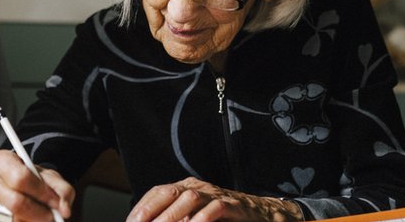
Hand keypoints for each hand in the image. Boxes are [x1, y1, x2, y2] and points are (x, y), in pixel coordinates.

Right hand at [0, 149, 73, 221]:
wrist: (6, 184)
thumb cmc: (27, 179)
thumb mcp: (45, 176)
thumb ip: (61, 188)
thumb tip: (65, 209)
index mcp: (1, 160)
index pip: (21, 178)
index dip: (42, 194)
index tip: (56, 203)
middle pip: (15, 203)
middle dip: (39, 214)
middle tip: (52, 218)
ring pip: (10, 219)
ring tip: (40, 217)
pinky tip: (26, 221)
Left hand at [127, 177, 302, 221]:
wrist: (262, 215)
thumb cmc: (224, 218)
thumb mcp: (197, 218)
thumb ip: (178, 220)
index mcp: (187, 187)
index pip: (158, 192)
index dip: (142, 207)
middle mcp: (199, 187)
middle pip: (169, 192)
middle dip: (150, 210)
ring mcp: (216, 195)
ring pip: (189, 198)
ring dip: (172, 216)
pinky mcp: (233, 206)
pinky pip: (215, 208)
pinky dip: (201, 219)